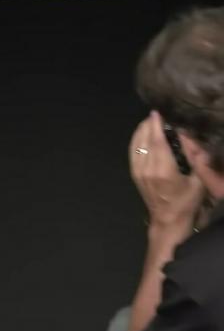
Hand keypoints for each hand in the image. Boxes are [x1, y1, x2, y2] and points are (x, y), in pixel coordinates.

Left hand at [130, 112, 205, 228]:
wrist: (168, 219)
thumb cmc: (187, 201)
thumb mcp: (199, 181)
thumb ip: (197, 159)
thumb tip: (191, 137)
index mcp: (163, 170)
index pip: (157, 141)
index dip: (157, 125)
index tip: (158, 112)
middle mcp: (147, 168)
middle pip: (145, 139)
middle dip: (150, 124)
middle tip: (158, 113)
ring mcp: (138, 171)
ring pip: (136, 143)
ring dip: (142, 130)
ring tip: (151, 120)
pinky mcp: (134, 173)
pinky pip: (132, 150)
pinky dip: (137, 139)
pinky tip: (143, 133)